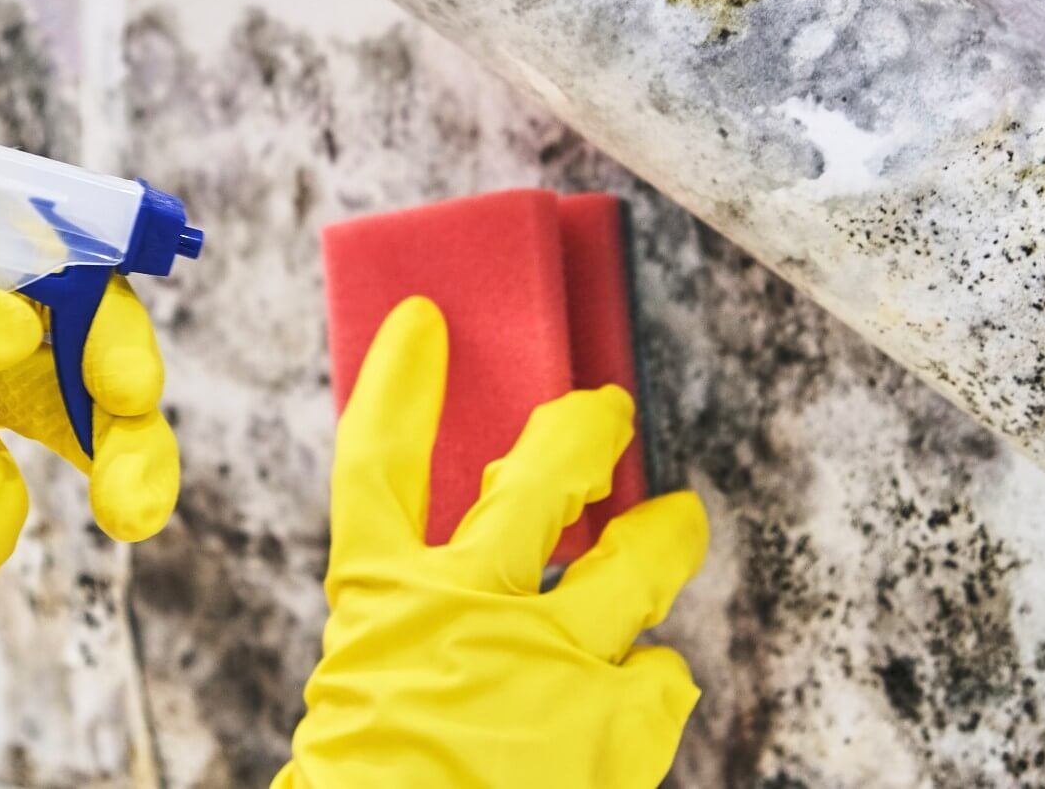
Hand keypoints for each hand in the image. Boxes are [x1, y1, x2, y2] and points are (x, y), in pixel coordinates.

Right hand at [274, 297, 709, 787]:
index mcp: (379, 603)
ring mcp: (551, 656)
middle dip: (583, 429)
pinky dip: (654, 680)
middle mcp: (469, 606)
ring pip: (638, 560)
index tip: (424, 324)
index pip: (378, 460)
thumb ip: (410, 639)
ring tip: (681, 521)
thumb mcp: (363, 697)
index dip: (400, 382)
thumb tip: (461, 608)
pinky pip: (663, 675)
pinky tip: (643, 691)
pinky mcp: (615, 721)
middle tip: (608, 409)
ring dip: (667, 534)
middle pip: (540, 478)